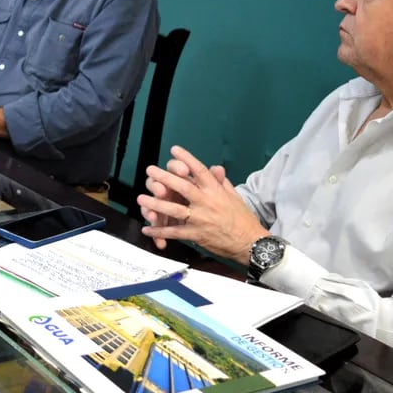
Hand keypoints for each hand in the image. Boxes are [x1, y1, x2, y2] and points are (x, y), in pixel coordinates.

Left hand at [137, 145, 265, 262]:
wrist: (251, 242)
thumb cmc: (242, 218)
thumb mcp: (234, 196)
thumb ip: (221, 182)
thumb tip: (214, 168)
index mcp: (216, 191)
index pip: (200, 171)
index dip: (186, 159)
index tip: (174, 150)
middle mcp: (207, 202)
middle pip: (183, 187)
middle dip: (165, 178)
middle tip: (150, 171)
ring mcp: (201, 219)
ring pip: (175, 209)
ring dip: (156, 204)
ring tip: (141, 198)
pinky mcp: (197, 235)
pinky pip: (175, 232)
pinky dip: (159, 231)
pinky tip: (147, 228)